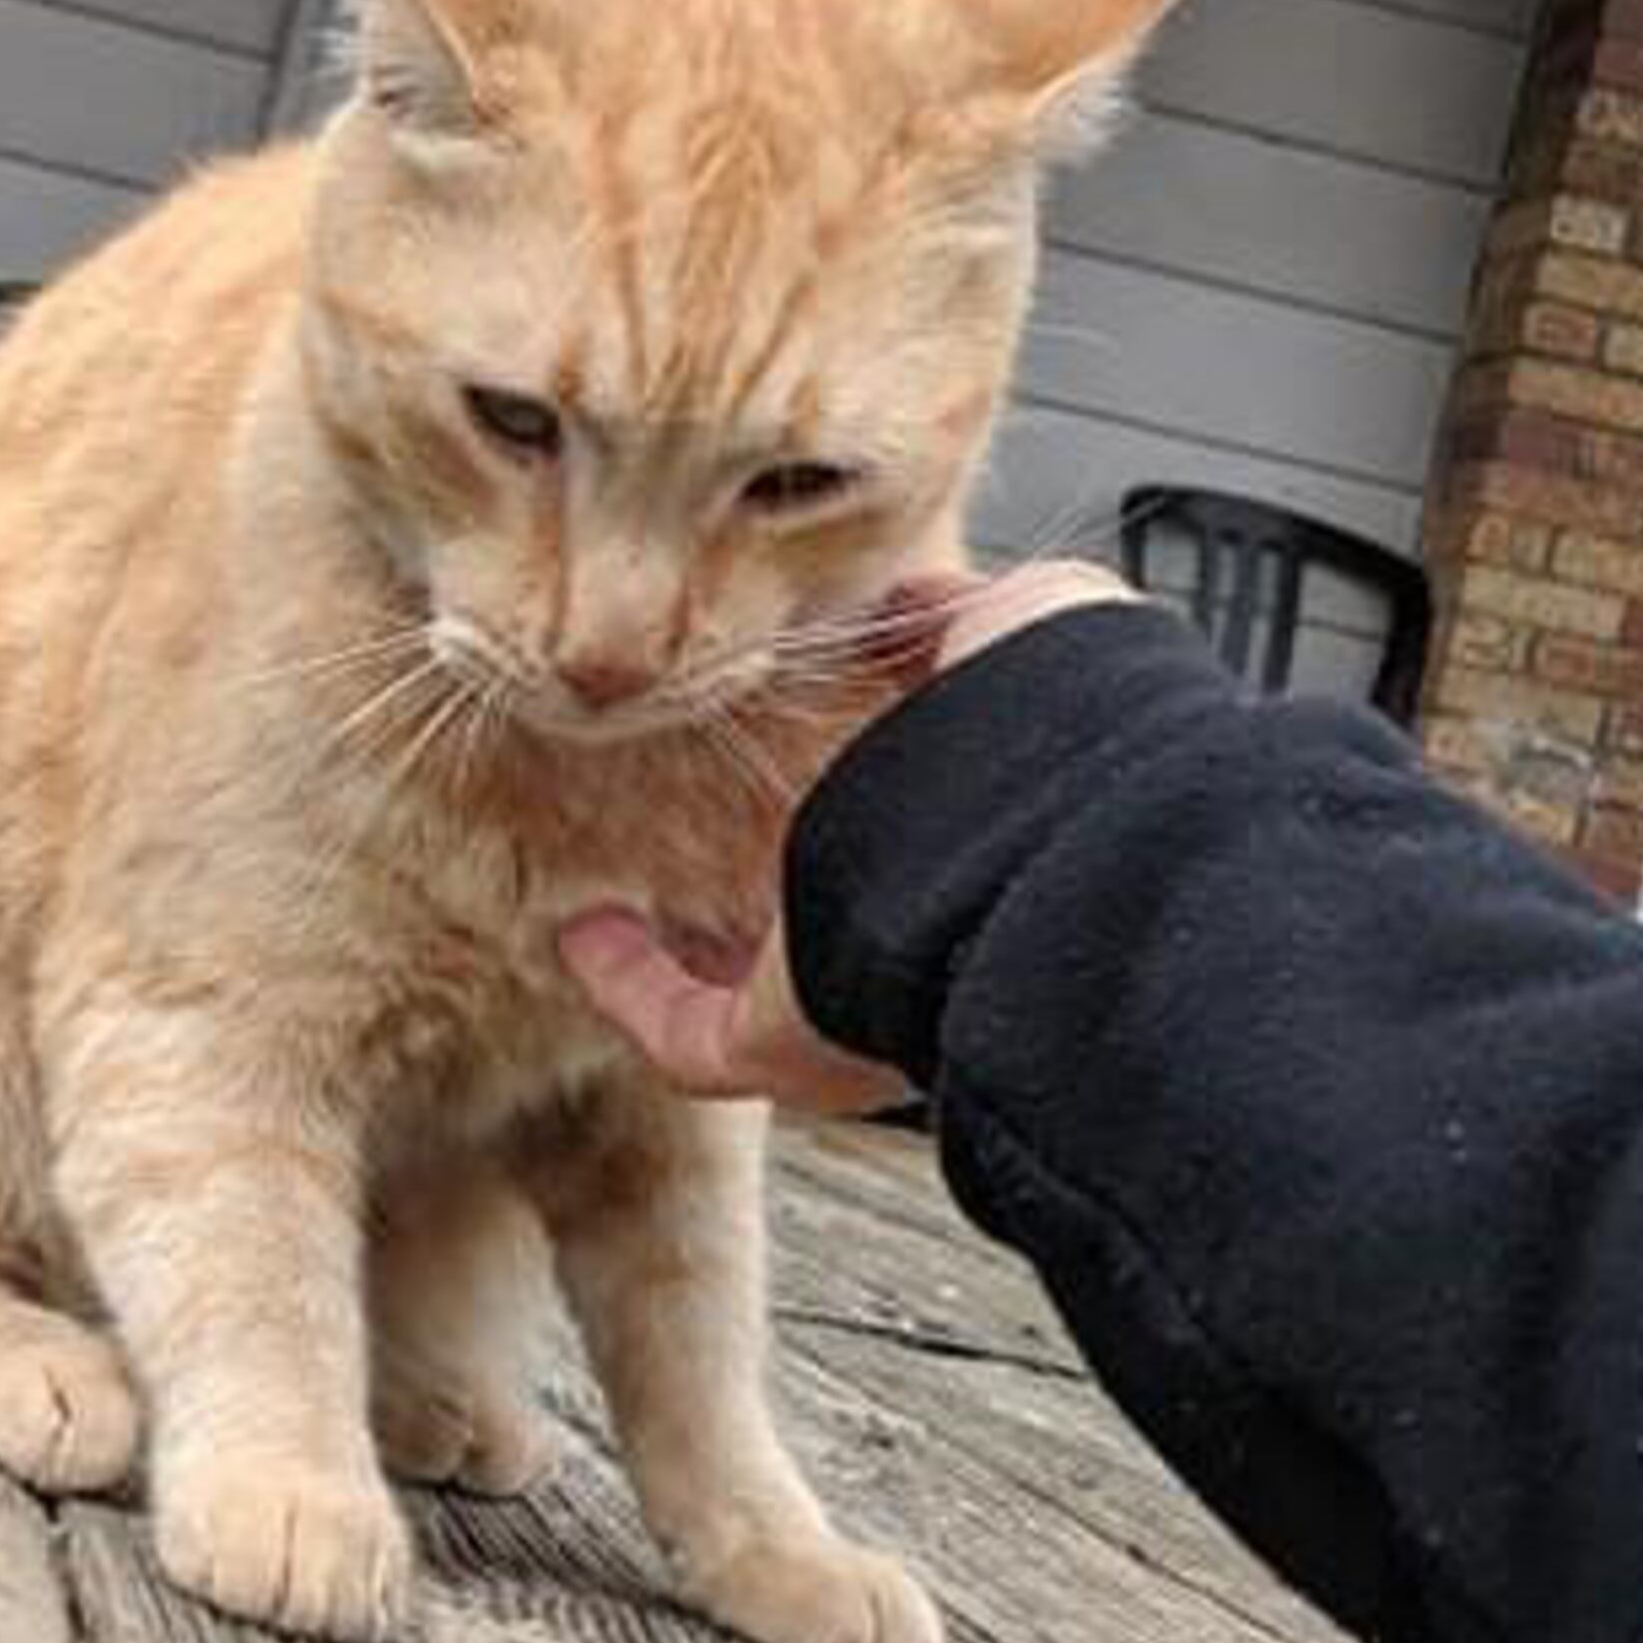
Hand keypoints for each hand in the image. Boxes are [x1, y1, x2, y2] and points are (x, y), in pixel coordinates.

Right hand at [565, 560, 1145, 1106]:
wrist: (1047, 857)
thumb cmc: (1060, 745)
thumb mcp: (1028, 626)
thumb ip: (959, 614)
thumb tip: (901, 597)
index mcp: (979, 849)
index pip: (902, 829)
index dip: (837, 787)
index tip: (771, 744)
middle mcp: (918, 934)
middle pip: (823, 919)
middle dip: (754, 880)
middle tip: (678, 816)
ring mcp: (846, 1000)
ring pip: (743, 990)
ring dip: (672, 949)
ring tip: (608, 892)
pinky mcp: (777, 1046)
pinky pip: (678, 1030)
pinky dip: (624, 984)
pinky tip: (582, 935)